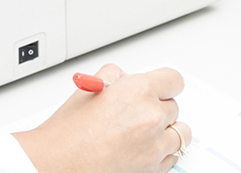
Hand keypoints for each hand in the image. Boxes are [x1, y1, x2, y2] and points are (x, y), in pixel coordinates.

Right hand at [14, 63, 191, 172]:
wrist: (60, 162)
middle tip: (139, 114)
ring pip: (181, 133)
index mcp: (138, 90)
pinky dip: (162, 153)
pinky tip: (143, 149)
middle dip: (159, 108)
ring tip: (145, 133)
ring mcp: (155, 145)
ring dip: (166, 131)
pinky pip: (173, 156)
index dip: (165, 84)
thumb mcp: (91, 87)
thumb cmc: (69, 130)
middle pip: (174, 106)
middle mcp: (151, 116)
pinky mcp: (154, 168)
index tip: (162, 89)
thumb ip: (117, 77)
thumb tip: (128, 79)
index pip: (174, 80)